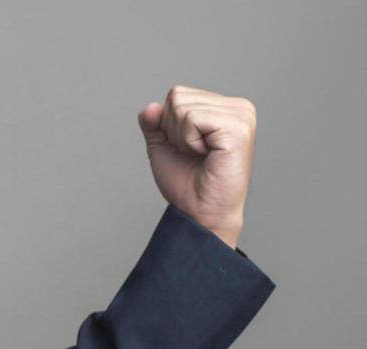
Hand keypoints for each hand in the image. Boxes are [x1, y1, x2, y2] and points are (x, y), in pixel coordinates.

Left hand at [137, 85, 256, 248]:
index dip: (168, 125)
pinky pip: (192, 118)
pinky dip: (188, 141)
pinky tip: (206, 155)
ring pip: (182, 107)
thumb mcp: (163, 147)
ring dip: (182, 138)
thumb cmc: (187, 184)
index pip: (177, 94)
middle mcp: (237, 107)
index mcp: (223, 107)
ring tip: (201, 155)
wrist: (200, 212)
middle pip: (177, 96)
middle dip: (173, 130)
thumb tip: (150, 107)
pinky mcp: (238, 127)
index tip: (185, 148)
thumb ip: (154, 124)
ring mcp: (241, 115)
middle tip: (193, 154)